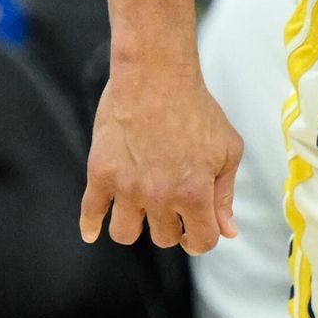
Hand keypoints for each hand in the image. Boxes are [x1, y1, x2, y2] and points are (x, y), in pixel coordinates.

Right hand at [81, 54, 243, 251]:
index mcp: (194, 193)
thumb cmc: (196, 108)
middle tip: (170, 205)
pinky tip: (92, 232)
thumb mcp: (226, 150)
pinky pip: (90, 211)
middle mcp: (159, 196)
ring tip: (140, 209)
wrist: (155, 75)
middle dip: (171, 227)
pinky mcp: (101, 173)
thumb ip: (225, 194)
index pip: (200, 241)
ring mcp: (126, 187)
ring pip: (125, 234)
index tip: (196, 228)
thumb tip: (228, 231)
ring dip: (136, 227)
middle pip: (163, 238)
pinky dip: (90, 226)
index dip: (201, 238)